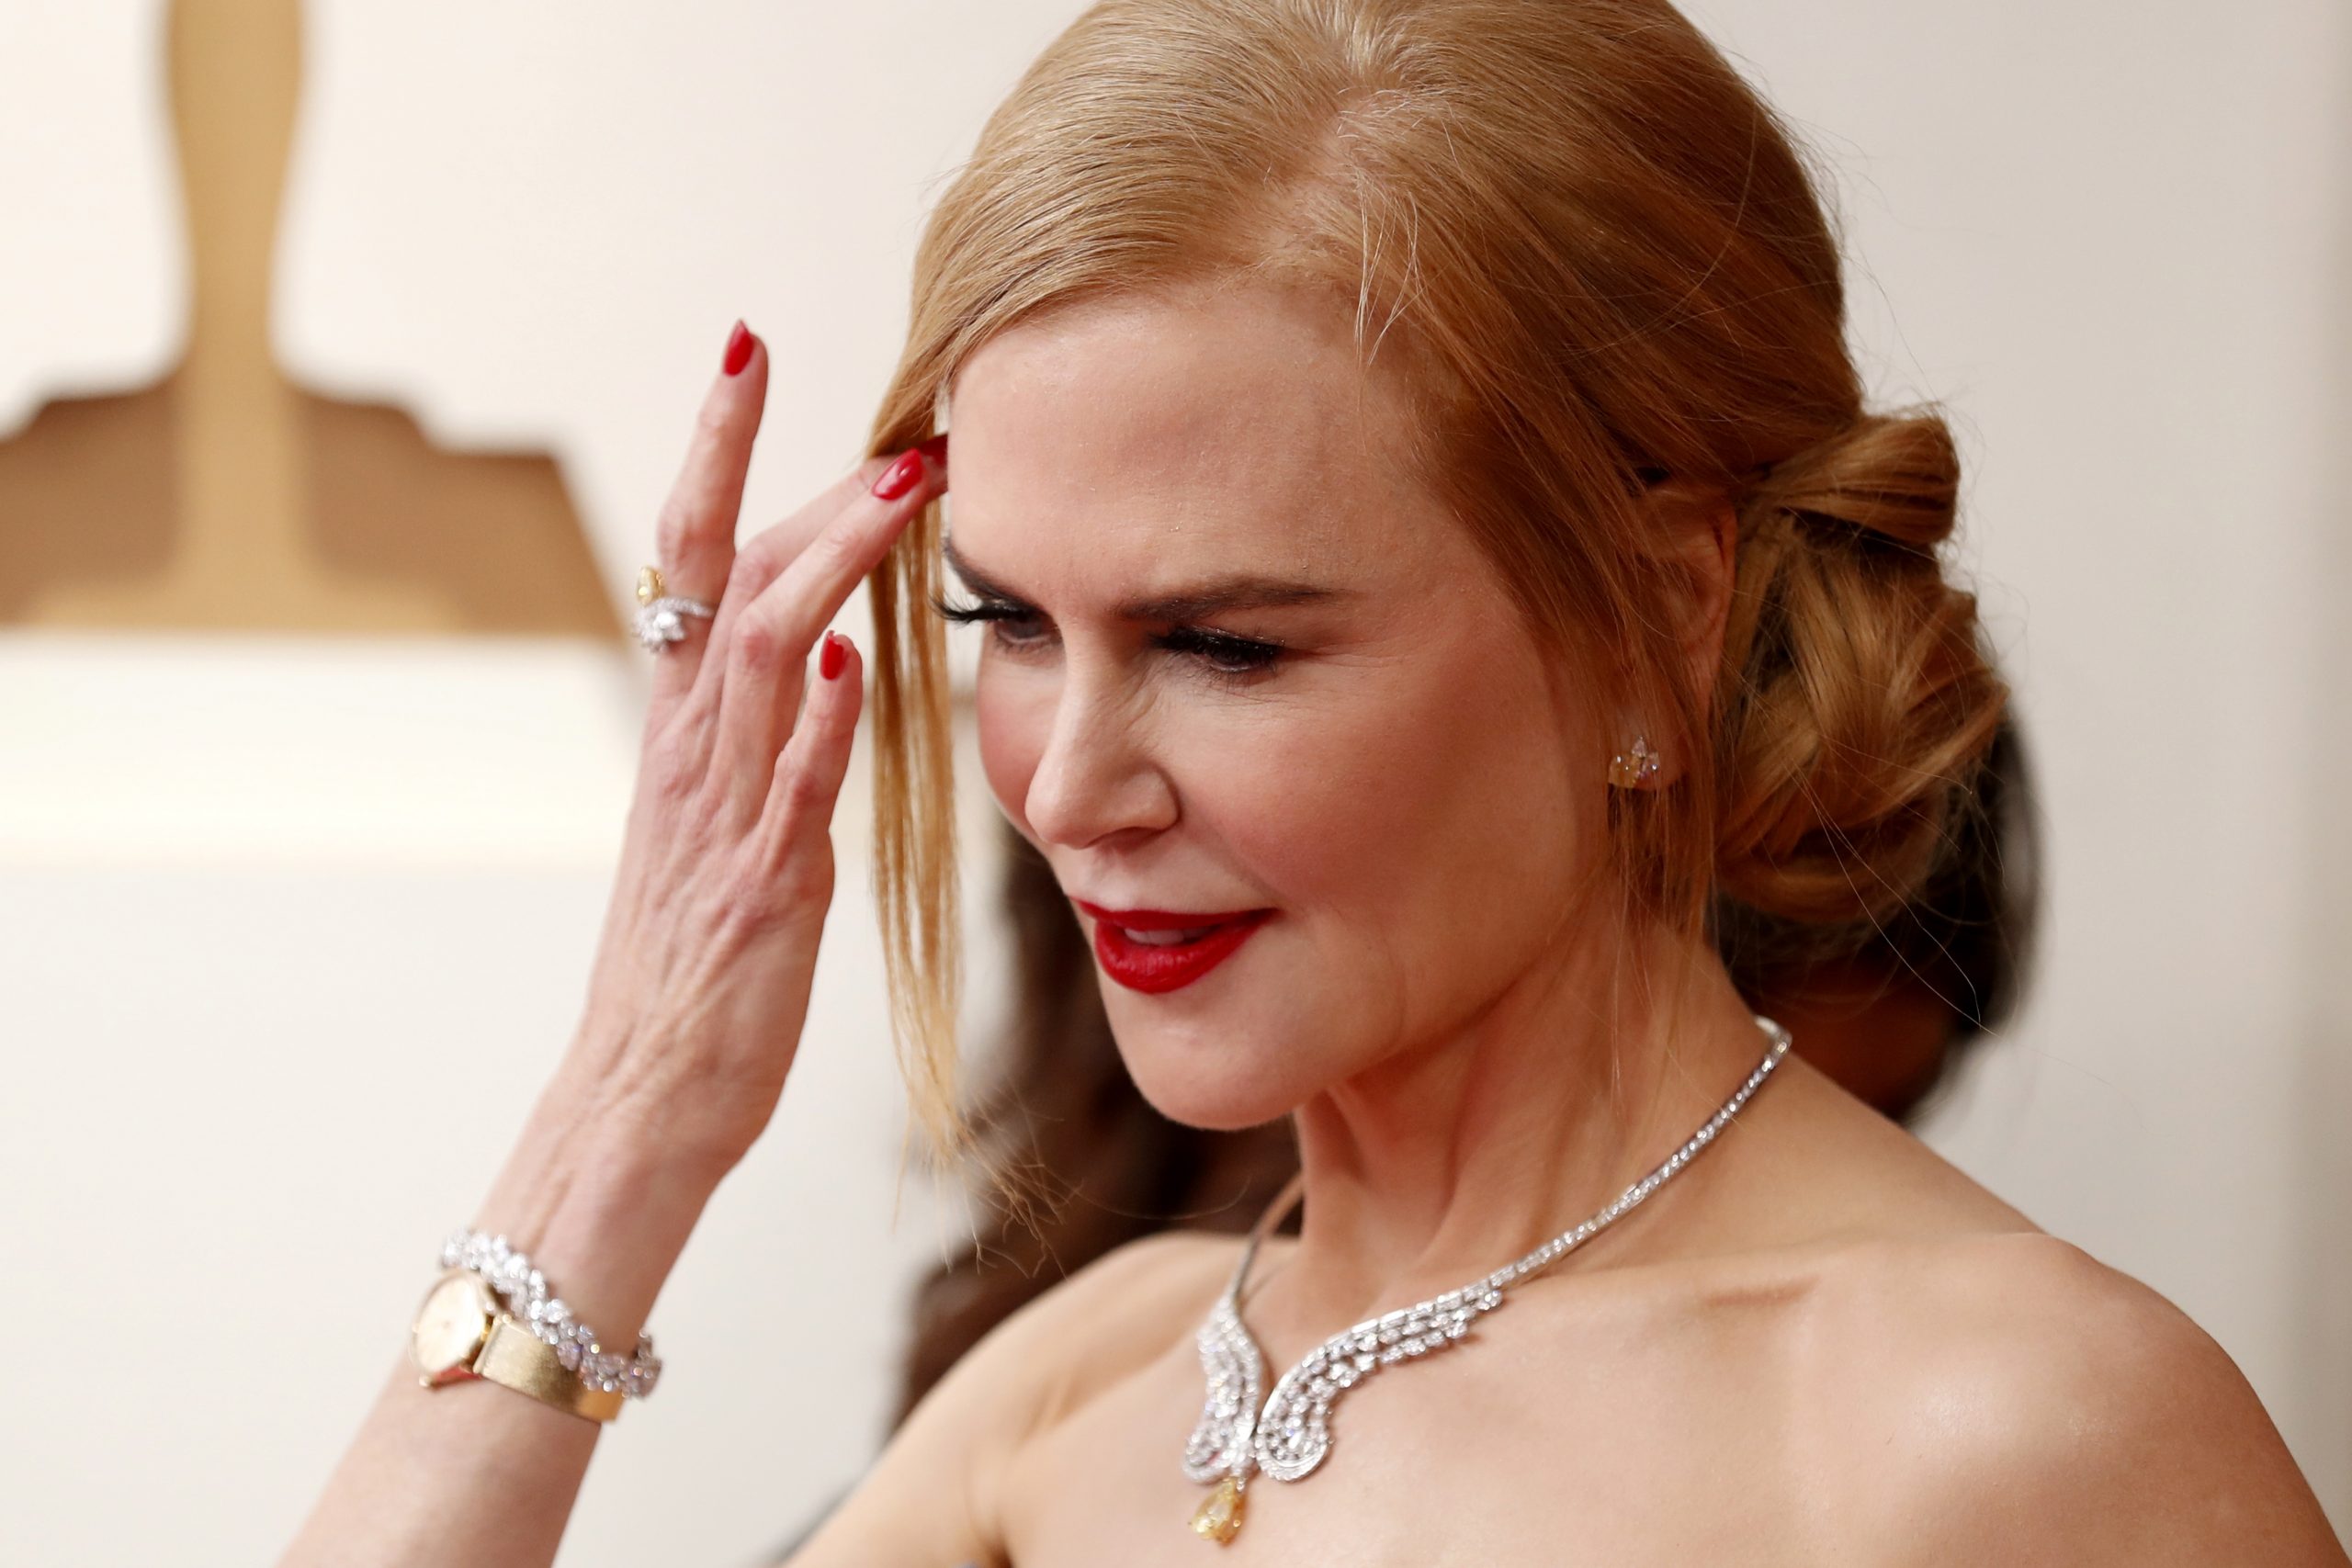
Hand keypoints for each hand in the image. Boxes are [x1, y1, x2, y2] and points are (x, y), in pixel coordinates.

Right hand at [565, 321, 946, 1178]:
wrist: (641, 1096)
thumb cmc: (693, 966)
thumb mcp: (719, 825)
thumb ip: (766, 735)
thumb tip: (836, 651)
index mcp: (681, 728)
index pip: (695, 555)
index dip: (718, 449)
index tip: (750, 349)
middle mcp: (690, 750)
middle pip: (725, 578)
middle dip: (791, 478)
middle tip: (884, 411)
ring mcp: (719, 813)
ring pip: (762, 655)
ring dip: (831, 564)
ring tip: (902, 491)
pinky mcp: (758, 885)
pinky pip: (788, 786)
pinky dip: (820, 719)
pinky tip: (861, 655)